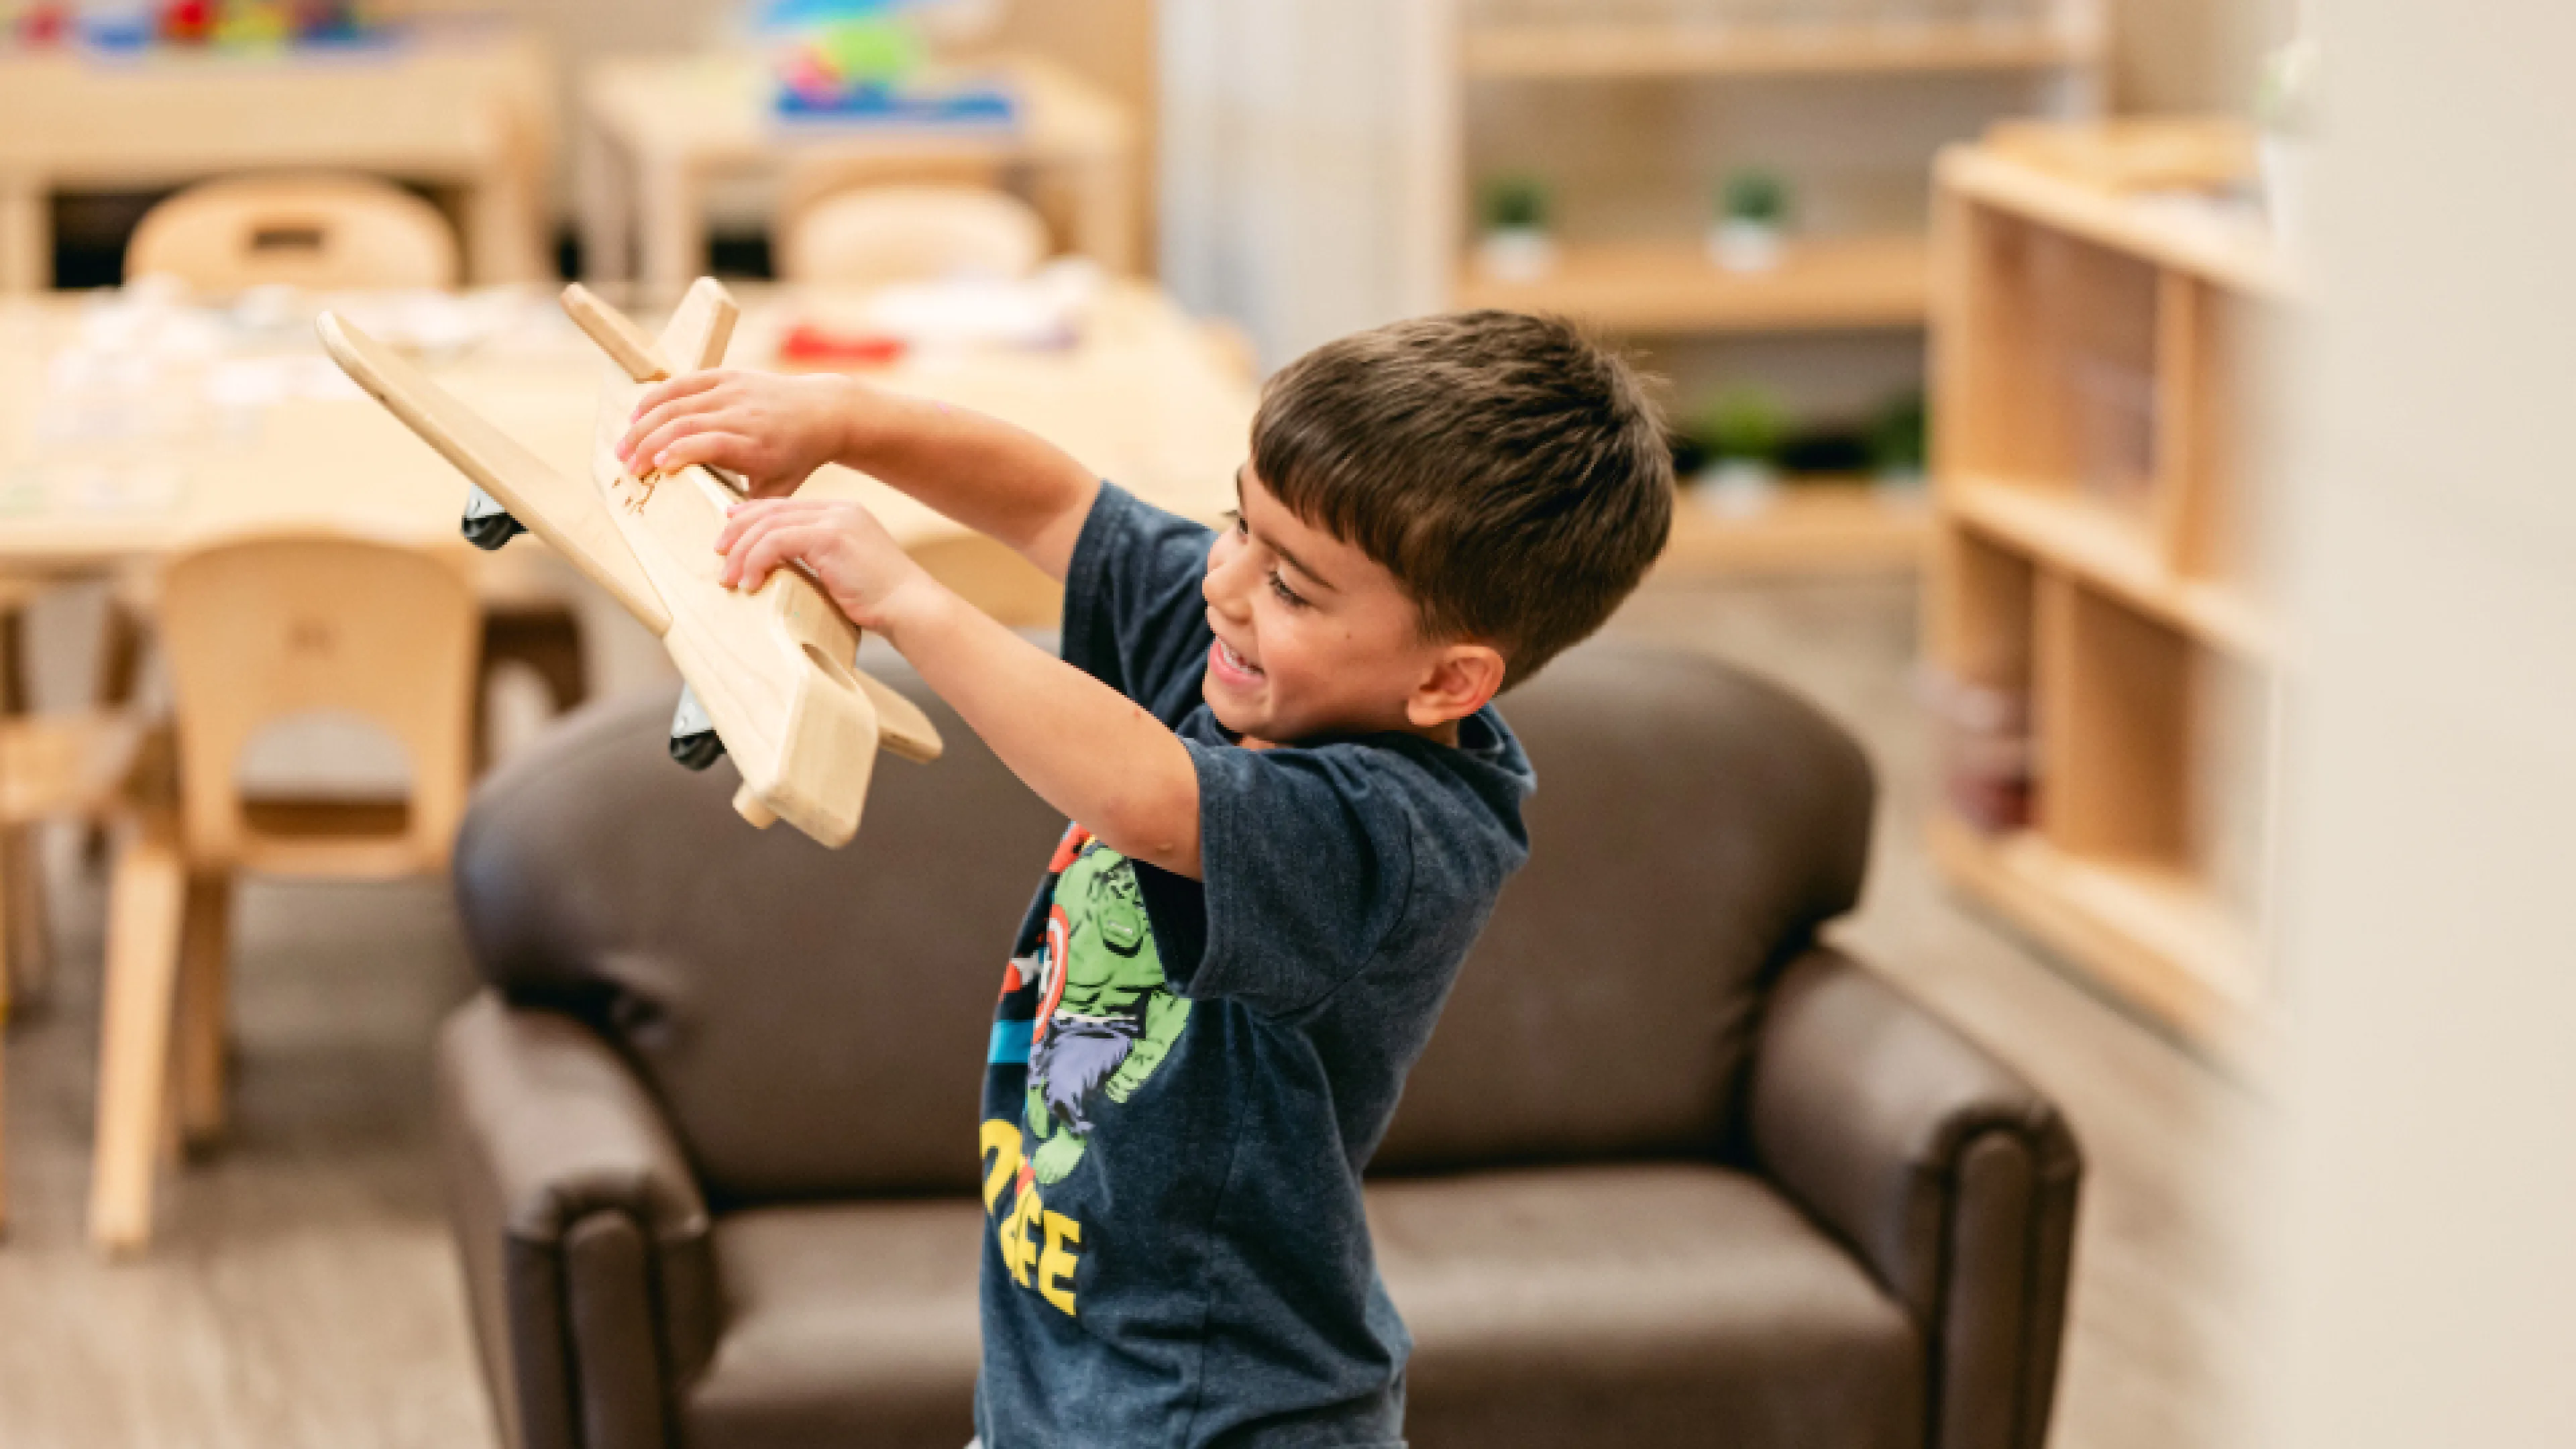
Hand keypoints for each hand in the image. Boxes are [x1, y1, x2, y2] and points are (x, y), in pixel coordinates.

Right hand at [619, 369, 863, 497]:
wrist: (822, 412)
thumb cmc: (796, 458)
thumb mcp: (779, 490)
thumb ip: (749, 510)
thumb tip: (721, 537)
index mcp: (756, 446)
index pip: (709, 444)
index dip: (678, 453)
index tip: (653, 469)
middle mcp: (742, 415)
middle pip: (684, 423)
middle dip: (648, 443)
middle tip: (625, 466)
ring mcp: (734, 391)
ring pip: (677, 402)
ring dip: (643, 424)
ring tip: (623, 447)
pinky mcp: (727, 375)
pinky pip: (683, 382)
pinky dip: (656, 397)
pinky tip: (636, 414)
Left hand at [713, 497, 941, 635]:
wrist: (912, 609)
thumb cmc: (880, 603)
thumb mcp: (843, 573)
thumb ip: (816, 561)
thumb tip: (778, 569)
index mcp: (842, 514)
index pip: (785, 507)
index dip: (751, 516)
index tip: (728, 533)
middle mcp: (838, 510)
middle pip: (771, 510)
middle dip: (738, 532)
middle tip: (720, 556)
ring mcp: (836, 520)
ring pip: (769, 525)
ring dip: (742, 552)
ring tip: (729, 578)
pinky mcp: (831, 537)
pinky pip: (777, 541)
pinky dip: (756, 561)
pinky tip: (750, 582)